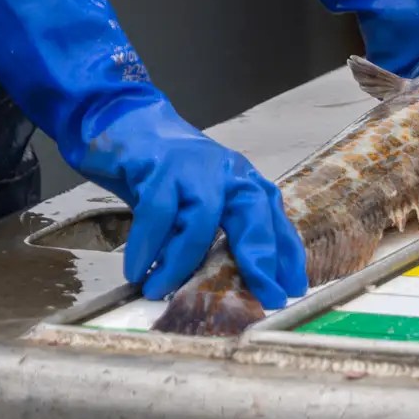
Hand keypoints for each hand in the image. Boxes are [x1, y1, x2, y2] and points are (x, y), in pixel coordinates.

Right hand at [91, 103, 307, 306]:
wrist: (124, 122)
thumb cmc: (162, 172)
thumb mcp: (196, 203)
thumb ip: (212, 235)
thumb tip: (225, 286)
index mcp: (240, 180)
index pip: (271, 217)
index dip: (285, 253)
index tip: (294, 289)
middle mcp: (224, 170)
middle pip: (252, 212)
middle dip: (260, 257)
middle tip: (263, 296)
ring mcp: (193, 165)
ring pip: (201, 216)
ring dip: (181, 260)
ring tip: (159, 290)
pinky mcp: (159, 164)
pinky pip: (157, 211)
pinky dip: (146, 245)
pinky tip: (136, 269)